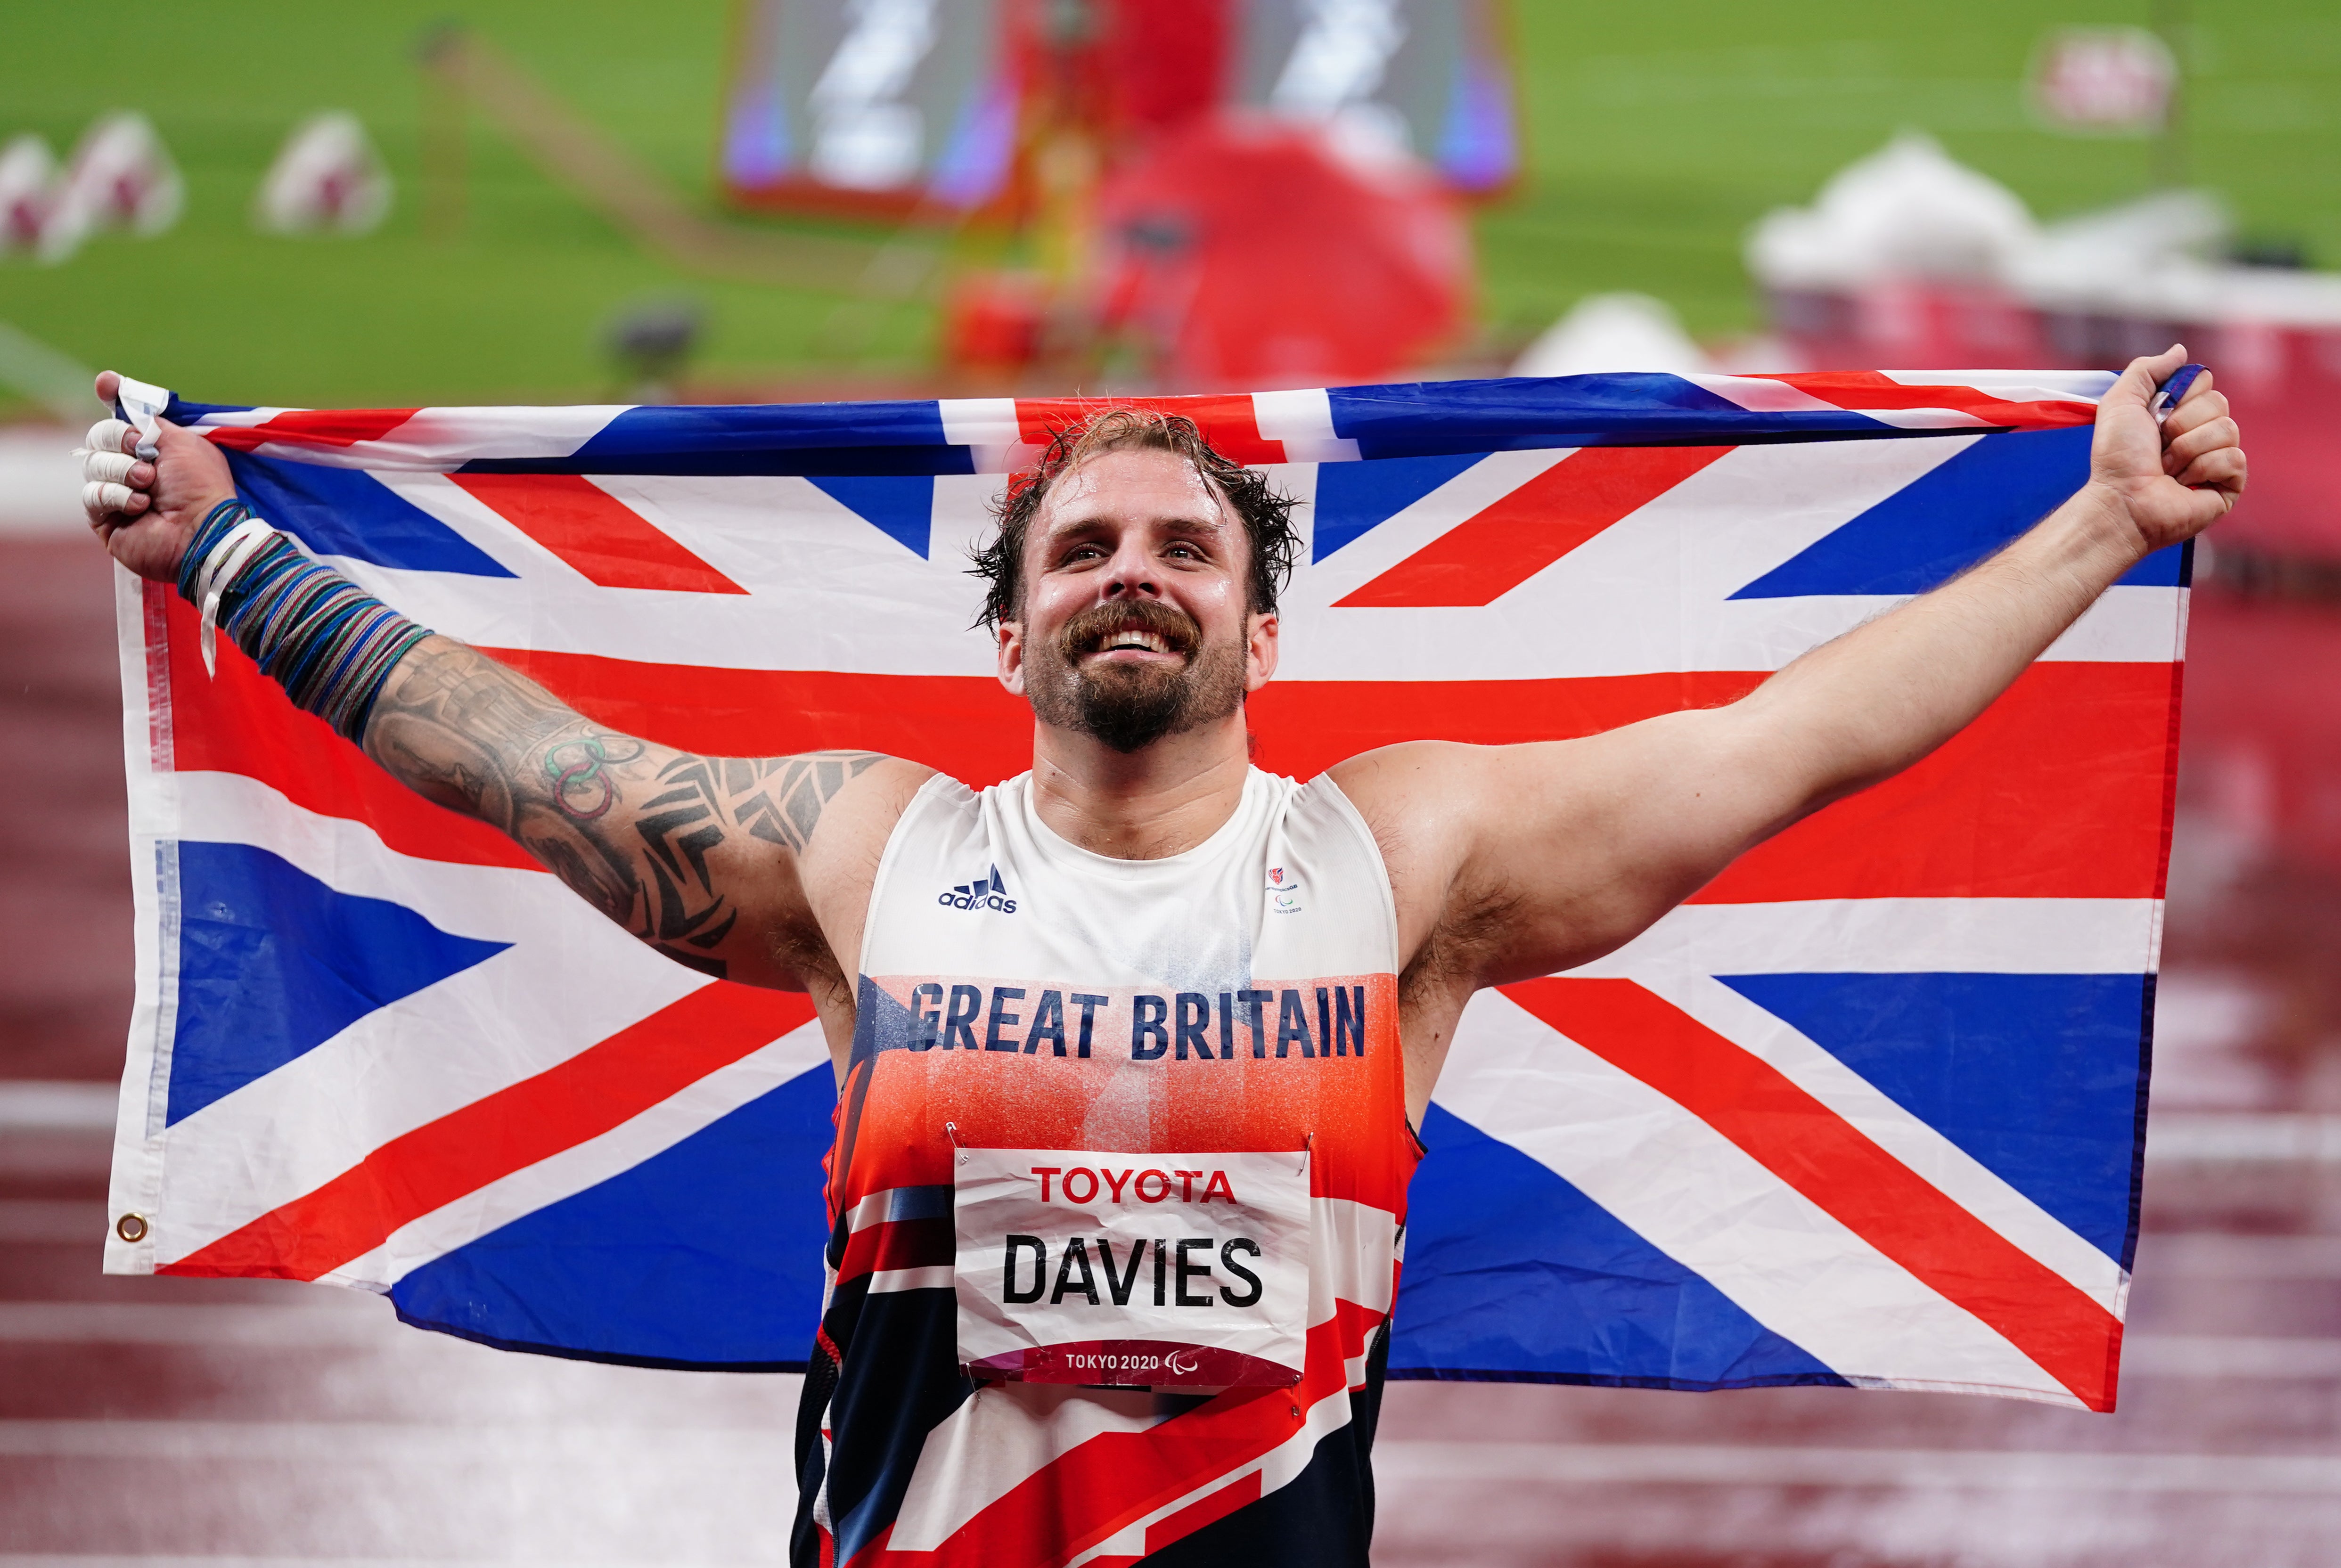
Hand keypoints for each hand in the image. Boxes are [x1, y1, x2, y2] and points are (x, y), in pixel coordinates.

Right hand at [82, 370, 237, 582]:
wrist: (201, 530)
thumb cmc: (200, 486)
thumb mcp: (180, 441)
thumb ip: (148, 418)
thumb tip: (112, 384)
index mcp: (154, 450)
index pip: (122, 420)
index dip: (113, 399)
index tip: (106, 384)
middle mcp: (132, 469)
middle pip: (98, 438)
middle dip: (117, 439)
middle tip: (140, 451)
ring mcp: (116, 494)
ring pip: (92, 464)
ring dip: (121, 470)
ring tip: (148, 484)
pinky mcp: (105, 519)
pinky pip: (92, 495)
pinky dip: (115, 495)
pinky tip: (139, 505)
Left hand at [2086, 345, 2246, 556]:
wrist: (2121, 500)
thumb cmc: (2116, 457)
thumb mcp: (2120, 402)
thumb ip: (2146, 370)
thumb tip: (2181, 351)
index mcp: (2180, 411)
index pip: (2204, 381)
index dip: (2179, 396)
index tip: (2154, 416)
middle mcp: (2202, 431)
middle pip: (2219, 402)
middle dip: (2180, 425)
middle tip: (2158, 447)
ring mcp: (2219, 457)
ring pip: (2228, 430)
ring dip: (2187, 450)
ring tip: (2166, 470)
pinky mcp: (2230, 483)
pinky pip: (2234, 458)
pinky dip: (2204, 470)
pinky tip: (2185, 485)